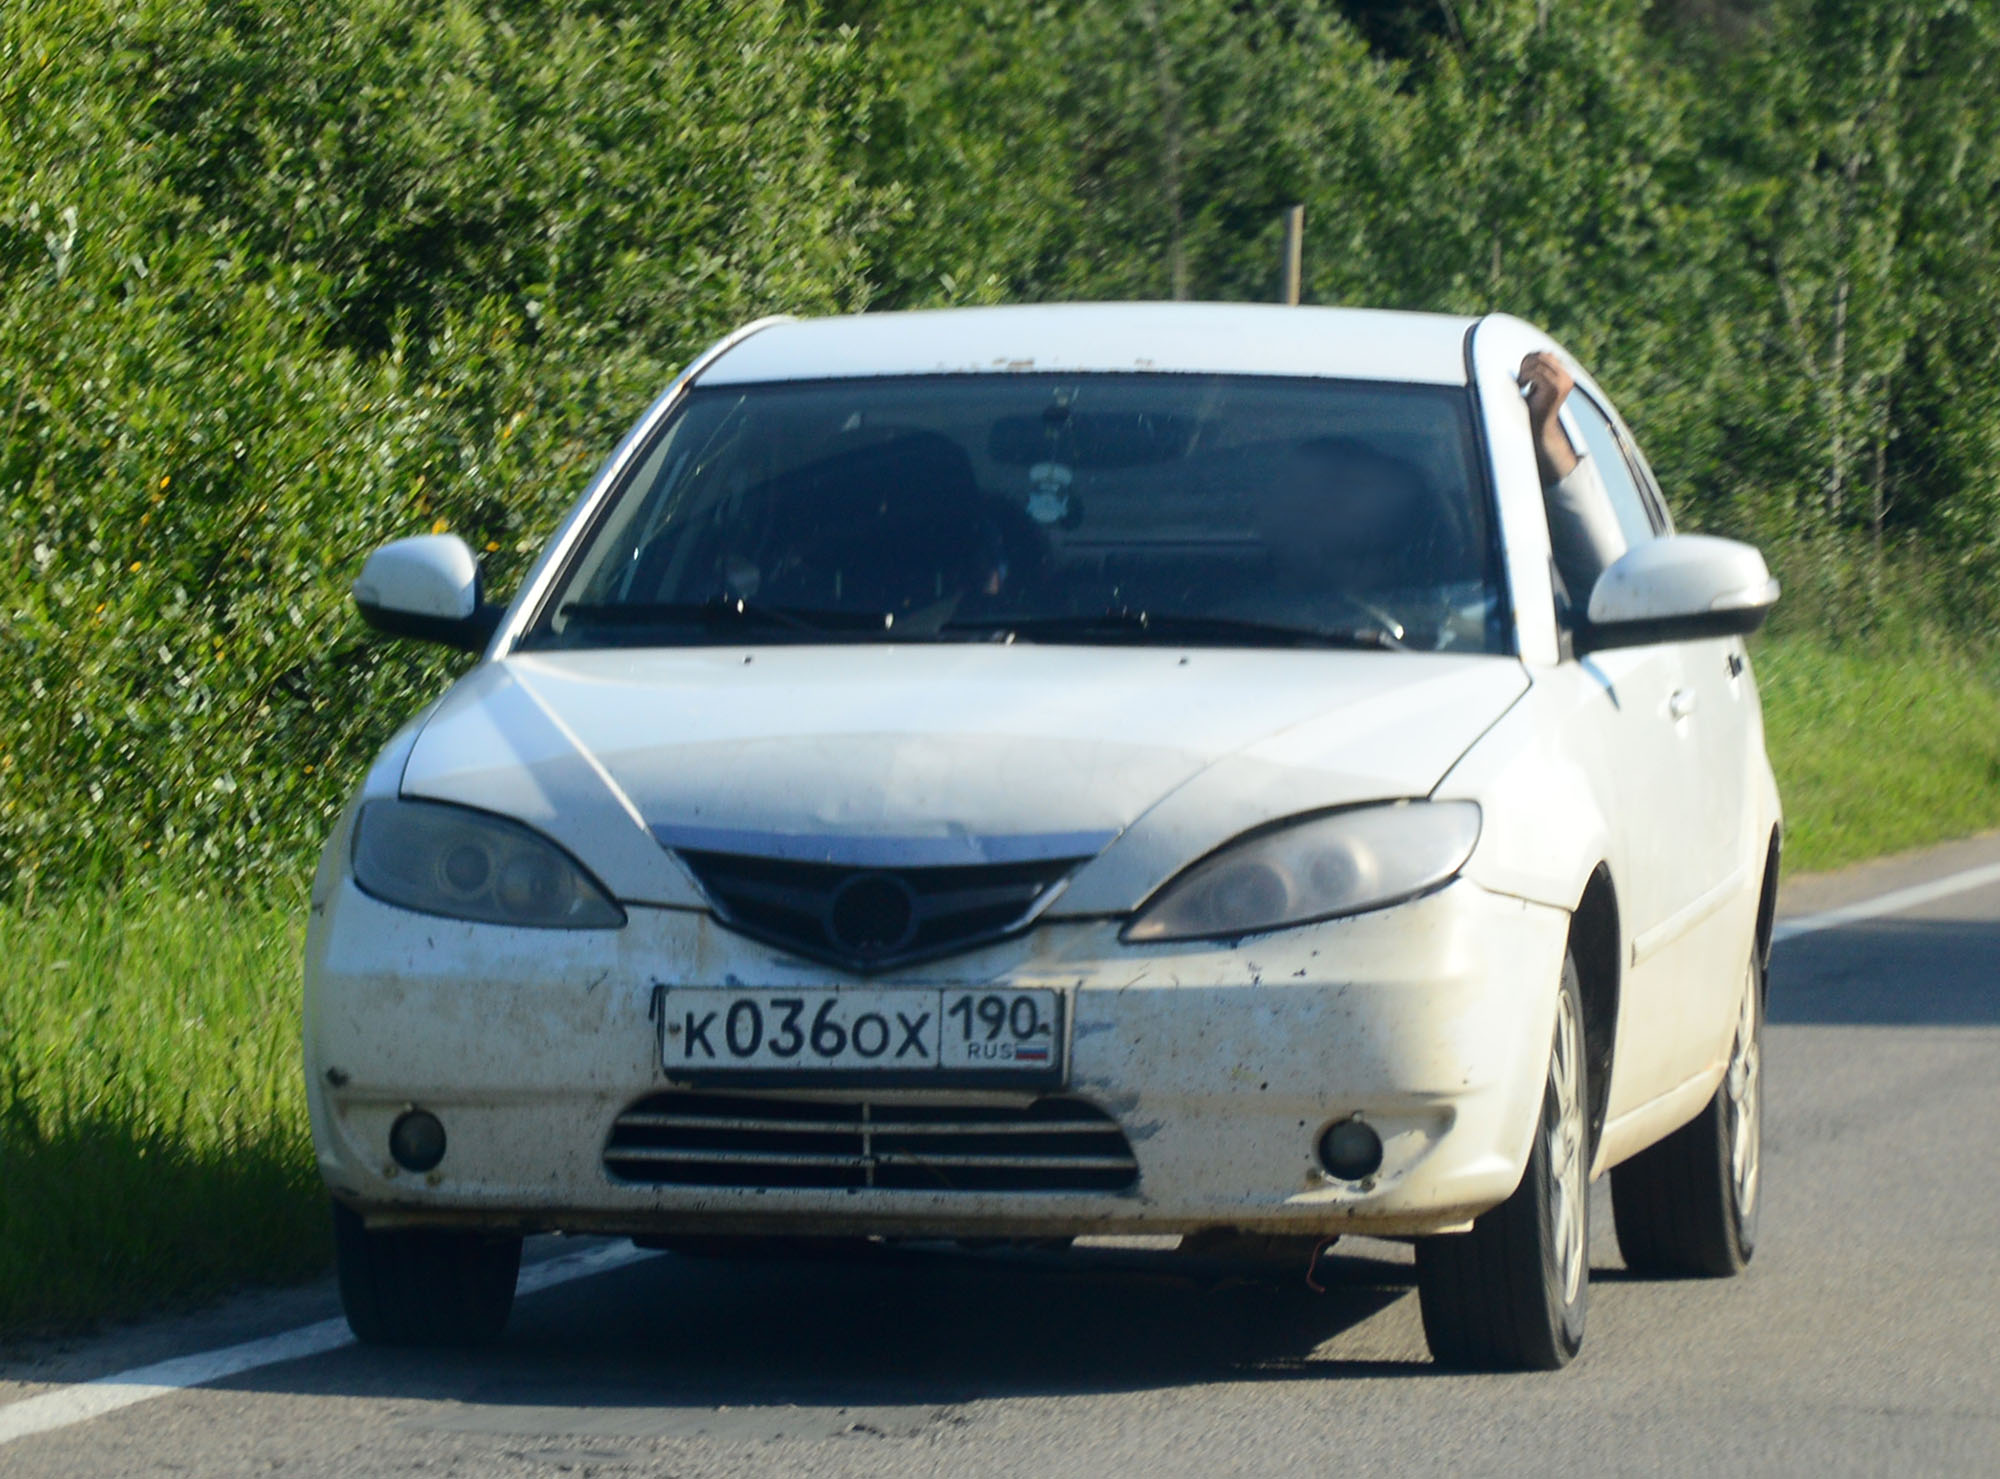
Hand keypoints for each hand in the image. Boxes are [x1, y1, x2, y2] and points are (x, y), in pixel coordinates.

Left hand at [1518, 351, 1578, 481]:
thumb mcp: (1538, 384)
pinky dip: (1525, 377)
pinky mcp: (1555, 388)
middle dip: (1527, 363)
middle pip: (1543, 355)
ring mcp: (1563, 382)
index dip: (1530, 359)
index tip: (1522, 373)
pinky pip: (1536, 372)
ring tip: (1521, 384)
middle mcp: (1567, 377)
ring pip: (1539, 362)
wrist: (1540, 427)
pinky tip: (1522, 388)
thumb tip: (1533, 354)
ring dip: (1525, 372)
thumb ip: (1539, 370)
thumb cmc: (1536, 406)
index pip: (1547, 355)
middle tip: (1520, 378)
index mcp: (1565, 375)